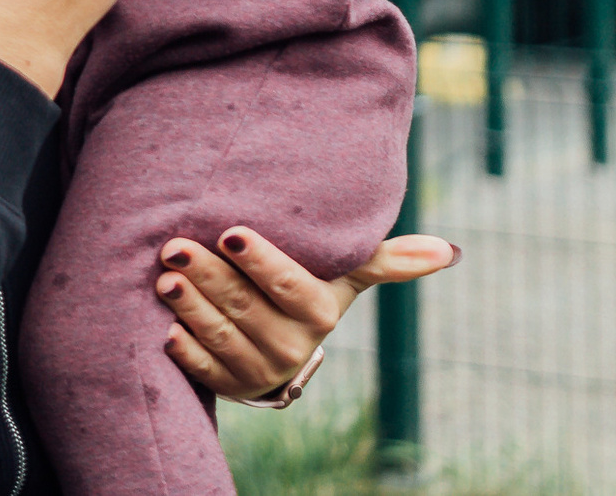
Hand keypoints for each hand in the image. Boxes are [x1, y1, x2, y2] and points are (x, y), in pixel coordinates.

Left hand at [156, 228, 459, 400]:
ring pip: (221, 335)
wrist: (278, 343)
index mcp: (321, 311)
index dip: (261, 260)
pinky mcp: (230, 386)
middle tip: (176, 247)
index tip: (230, 231)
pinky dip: (185, 350)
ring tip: (164, 278)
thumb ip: (387, 259)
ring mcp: (260, 369)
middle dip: (210, 275)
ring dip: (191, 307)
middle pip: (246, 306)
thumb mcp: (344, 273)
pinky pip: (205, 371)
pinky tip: (167, 329)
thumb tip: (451, 250)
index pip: (290, 285)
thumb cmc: (307, 289)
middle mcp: (294, 345)